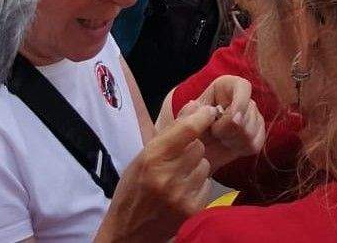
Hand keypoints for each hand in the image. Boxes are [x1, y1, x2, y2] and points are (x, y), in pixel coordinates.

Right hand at [97, 105, 217, 242]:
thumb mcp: (143, 156)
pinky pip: (207, 184)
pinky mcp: (191, 211)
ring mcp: (181, 195)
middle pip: (199, 147)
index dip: (202, 116)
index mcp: (152, 158)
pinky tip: (182, 191)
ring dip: (196, 167)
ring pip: (205, 165)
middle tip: (178, 158)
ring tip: (178, 176)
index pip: (187, 130)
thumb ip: (170, 131)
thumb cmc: (133, 189)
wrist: (128, 232)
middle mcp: (167, 176)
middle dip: (192, 148)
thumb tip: (195, 105)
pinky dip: (198, 185)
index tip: (208, 111)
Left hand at [180, 75, 266, 171]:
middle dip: (230, 129)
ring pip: (252, 130)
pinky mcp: (257, 134)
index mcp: (227, 86)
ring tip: (220, 138)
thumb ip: (194, 112)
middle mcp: (244, 98)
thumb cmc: (191, 128)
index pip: (244, 87)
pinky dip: (241, 148)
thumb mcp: (187, 117)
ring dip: (233, 139)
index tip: (232, 118)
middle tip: (215, 133)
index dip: (241, 103)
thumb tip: (211, 111)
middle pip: (249, 112)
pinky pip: (256, 143)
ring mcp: (253, 116)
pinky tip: (230, 145)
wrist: (195, 148)